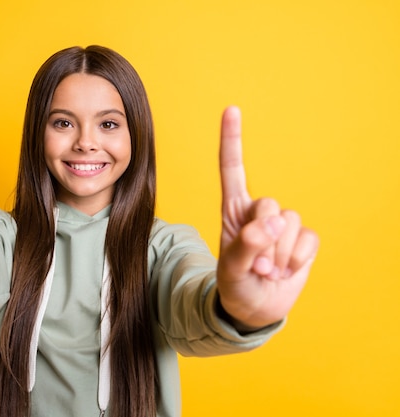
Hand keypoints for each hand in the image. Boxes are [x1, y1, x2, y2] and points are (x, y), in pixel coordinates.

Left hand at [216, 106, 318, 329]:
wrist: (255, 309)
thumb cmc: (235, 285)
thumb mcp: (230, 270)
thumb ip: (245, 246)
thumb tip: (272, 222)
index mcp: (233, 210)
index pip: (232, 169)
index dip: (232, 140)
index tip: (232, 109)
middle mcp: (259, 212)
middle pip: (269, 204)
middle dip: (263, 239)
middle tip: (254, 265)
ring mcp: (283, 226)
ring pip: (290, 222)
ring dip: (278, 254)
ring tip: (266, 270)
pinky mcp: (303, 240)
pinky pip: (309, 239)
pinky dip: (296, 259)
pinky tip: (285, 271)